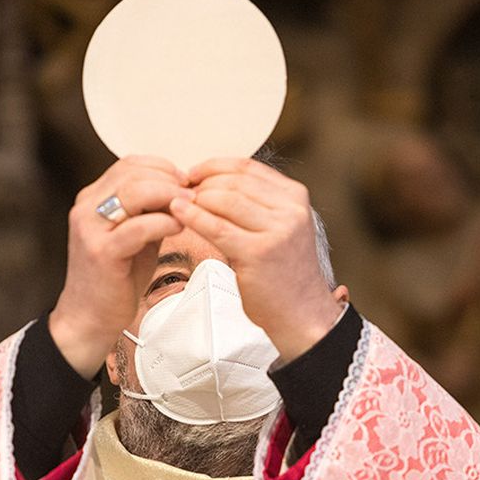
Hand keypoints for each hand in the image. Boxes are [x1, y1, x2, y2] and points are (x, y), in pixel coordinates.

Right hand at [49, 156, 190, 375]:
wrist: (90, 316)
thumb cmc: (115, 277)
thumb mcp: (135, 234)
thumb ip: (151, 211)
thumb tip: (181, 191)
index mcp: (93, 199)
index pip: (129, 163)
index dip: (162, 167)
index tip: (184, 181)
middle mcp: (87, 208)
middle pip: (133, 172)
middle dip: (169, 180)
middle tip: (193, 193)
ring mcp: (91, 228)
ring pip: (135, 192)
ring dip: (169, 196)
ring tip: (189, 208)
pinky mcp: (101, 252)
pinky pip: (139, 227)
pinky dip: (164, 223)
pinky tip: (179, 228)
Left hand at [171, 158, 341, 363]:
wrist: (302, 313)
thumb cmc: (284, 273)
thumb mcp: (279, 226)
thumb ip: (255, 203)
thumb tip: (211, 183)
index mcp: (295, 196)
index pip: (247, 167)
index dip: (213, 166)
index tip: (192, 173)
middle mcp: (290, 209)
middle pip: (233, 181)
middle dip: (201, 184)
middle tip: (180, 192)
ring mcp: (277, 230)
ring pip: (224, 200)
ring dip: (195, 199)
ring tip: (177, 204)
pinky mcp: (258, 252)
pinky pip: (216, 227)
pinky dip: (193, 217)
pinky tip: (178, 213)